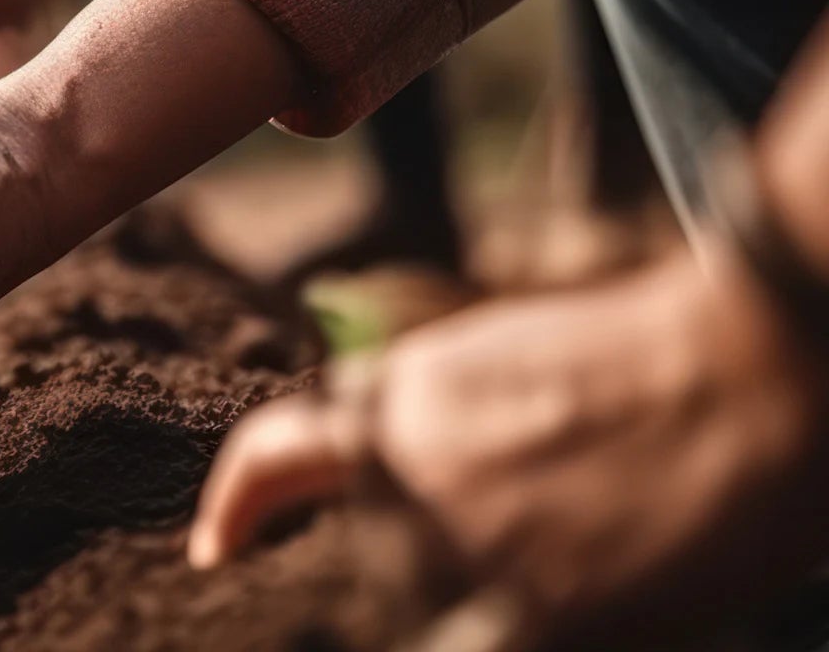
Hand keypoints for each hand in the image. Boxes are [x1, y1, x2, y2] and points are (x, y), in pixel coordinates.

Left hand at [190, 257, 828, 646]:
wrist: (753, 370)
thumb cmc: (657, 350)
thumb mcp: (504, 349)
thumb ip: (432, 407)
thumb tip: (393, 465)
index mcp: (396, 397)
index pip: (277, 456)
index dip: (240, 504)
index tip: (217, 545)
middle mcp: (404, 473)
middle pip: (376, 546)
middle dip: (438, 541)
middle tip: (546, 508)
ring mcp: (462, 546)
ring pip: (422, 600)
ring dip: (485, 586)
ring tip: (588, 535)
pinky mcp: (533, 609)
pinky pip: (465, 646)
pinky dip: (469, 635)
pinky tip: (507, 620)